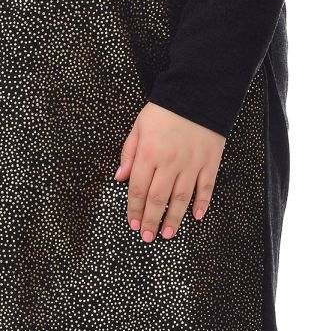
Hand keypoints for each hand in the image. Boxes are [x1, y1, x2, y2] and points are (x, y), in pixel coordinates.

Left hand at [114, 102, 225, 240]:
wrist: (197, 93)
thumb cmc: (164, 109)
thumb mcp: (139, 126)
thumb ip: (129, 153)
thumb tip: (120, 178)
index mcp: (149, 153)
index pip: (138, 188)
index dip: (135, 209)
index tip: (133, 223)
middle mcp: (169, 162)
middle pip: (158, 198)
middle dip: (151, 221)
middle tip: (147, 237)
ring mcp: (191, 164)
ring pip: (181, 198)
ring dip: (173, 219)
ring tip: (167, 234)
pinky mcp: (209, 162)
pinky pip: (206, 188)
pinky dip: (202, 204)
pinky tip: (196, 217)